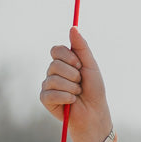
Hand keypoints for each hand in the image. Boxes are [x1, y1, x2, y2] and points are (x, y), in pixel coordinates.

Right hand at [40, 27, 112, 141]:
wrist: (95, 114)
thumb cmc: (94, 91)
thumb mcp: (90, 66)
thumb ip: (81, 47)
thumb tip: (73, 27)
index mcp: (64, 63)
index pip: (56, 50)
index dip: (67, 56)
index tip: (79, 65)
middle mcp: (54, 72)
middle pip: (55, 64)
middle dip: (72, 74)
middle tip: (81, 83)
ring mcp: (48, 85)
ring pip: (53, 78)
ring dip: (71, 87)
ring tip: (78, 94)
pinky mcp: (45, 99)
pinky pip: (50, 93)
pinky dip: (65, 97)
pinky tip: (72, 102)